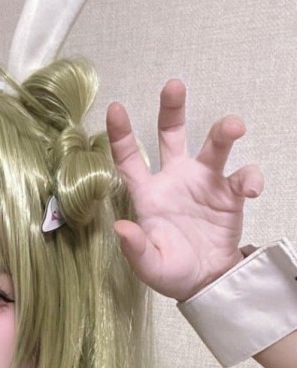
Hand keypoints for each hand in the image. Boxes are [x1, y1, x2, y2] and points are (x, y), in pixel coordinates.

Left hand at [105, 80, 263, 300]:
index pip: (130, 159)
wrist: (205, 282)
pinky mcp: (230, 195)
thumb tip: (120, 228)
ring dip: (224, 132)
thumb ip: (135, 248)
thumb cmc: (171, 271)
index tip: (116, 108)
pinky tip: (251, 189)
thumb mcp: (148, 265)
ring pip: (214, 147)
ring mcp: (204, 183)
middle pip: (172, 135)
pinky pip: (241, 178)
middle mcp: (175, 179)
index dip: (121, 134)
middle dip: (172, 109)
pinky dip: (249, 179)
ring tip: (234, 126)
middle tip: (174, 85)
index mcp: (148, 194)